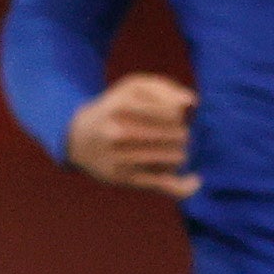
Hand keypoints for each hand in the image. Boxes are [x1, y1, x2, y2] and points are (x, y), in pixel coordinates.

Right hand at [65, 74, 200, 197]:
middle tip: (174, 135)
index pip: (173, 112)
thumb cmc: (114, 108)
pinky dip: (183, 185)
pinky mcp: (123, 179)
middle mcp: (118, 132)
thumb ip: (164, 88)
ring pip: (173, 158)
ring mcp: (120, 158)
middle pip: (176, 134)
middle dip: (181, 134)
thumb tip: (191, 102)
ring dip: (180, 153)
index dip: (179, 114)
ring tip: (172, 150)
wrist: (77, 138)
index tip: (172, 116)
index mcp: (122, 105)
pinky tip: (195, 181)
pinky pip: (162, 183)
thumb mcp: (132, 87)